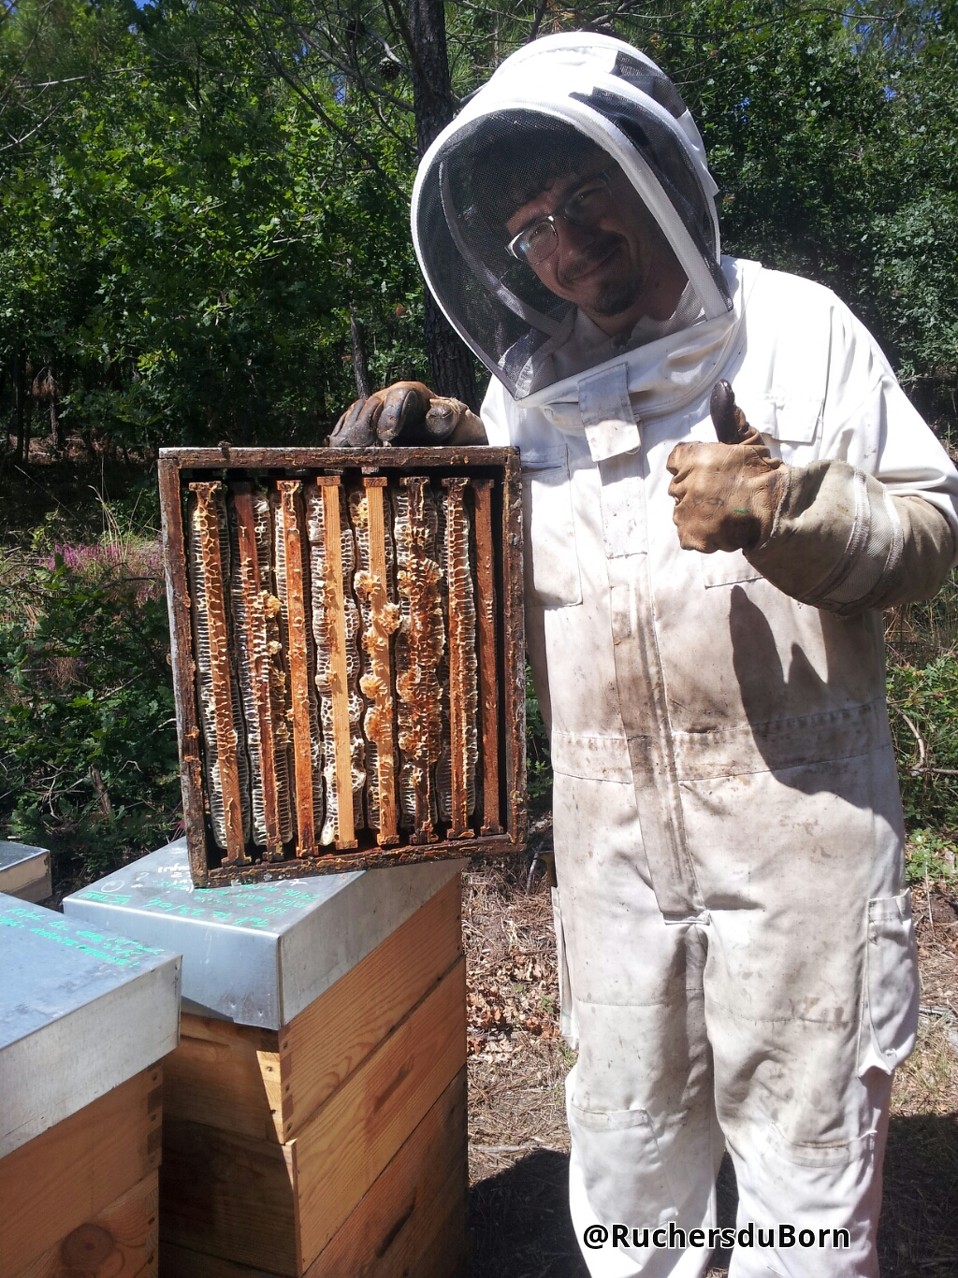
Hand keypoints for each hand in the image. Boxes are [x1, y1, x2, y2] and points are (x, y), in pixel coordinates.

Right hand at [329, 381, 485, 446]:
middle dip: (365, 425)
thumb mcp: (452, 424)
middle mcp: (388, 396)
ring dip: (349, 432)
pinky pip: (346, 423)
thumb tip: (439, 413)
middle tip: (362, 445)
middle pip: (372, 405)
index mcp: (412, 394)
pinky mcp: (360, 421)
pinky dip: (340, 435)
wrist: (435, 432)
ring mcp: (372, 408)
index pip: (400, 397)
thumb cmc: (445, 428)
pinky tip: (336, 448)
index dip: (392, 413)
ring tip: (344, 450)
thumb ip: (444, 418)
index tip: (388, 433)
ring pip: (356, 414)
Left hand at [666, 381, 786, 552]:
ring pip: (683, 513)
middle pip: (679, 489)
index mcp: (692, 458)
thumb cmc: (763, 472)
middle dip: (697, 493)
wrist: (777, 507)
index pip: (676, 461)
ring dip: (699, 515)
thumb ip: (729, 417)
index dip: (694, 468)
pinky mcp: (691, 535)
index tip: (712, 474)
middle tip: (724, 497)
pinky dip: (703, 536)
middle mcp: (684, 483)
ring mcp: (686, 511)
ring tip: (725, 514)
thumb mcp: (746, 439)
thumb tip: (722, 387)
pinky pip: (689, 537)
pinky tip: (722, 529)